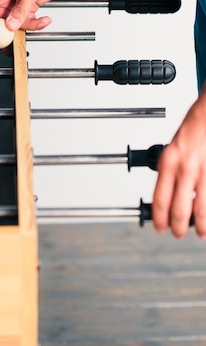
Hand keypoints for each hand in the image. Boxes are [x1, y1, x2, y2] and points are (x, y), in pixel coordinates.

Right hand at [0, 0, 68, 43]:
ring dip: (27, 26)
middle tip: (11, 44)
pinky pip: (25, 20)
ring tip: (39, 21)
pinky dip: (34, 23)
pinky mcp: (25, 6)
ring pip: (14, 23)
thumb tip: (10, 25)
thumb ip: (20, 10)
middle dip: (7, 32)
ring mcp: (15, 2)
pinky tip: (44, 18)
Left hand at [152, 86, 205, 237]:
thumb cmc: (193, 128)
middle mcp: (185, 169)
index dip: (159, 218)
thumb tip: (168, 193)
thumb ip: (169, 170)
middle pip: (179, 210)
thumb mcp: (172, 148)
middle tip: (178, 234)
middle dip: (178, 227)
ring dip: (200, 226)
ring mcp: (204, 172)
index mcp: (168, 162)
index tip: (159, 227)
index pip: (159, 199)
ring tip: (200, 233)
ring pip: (201, 210)